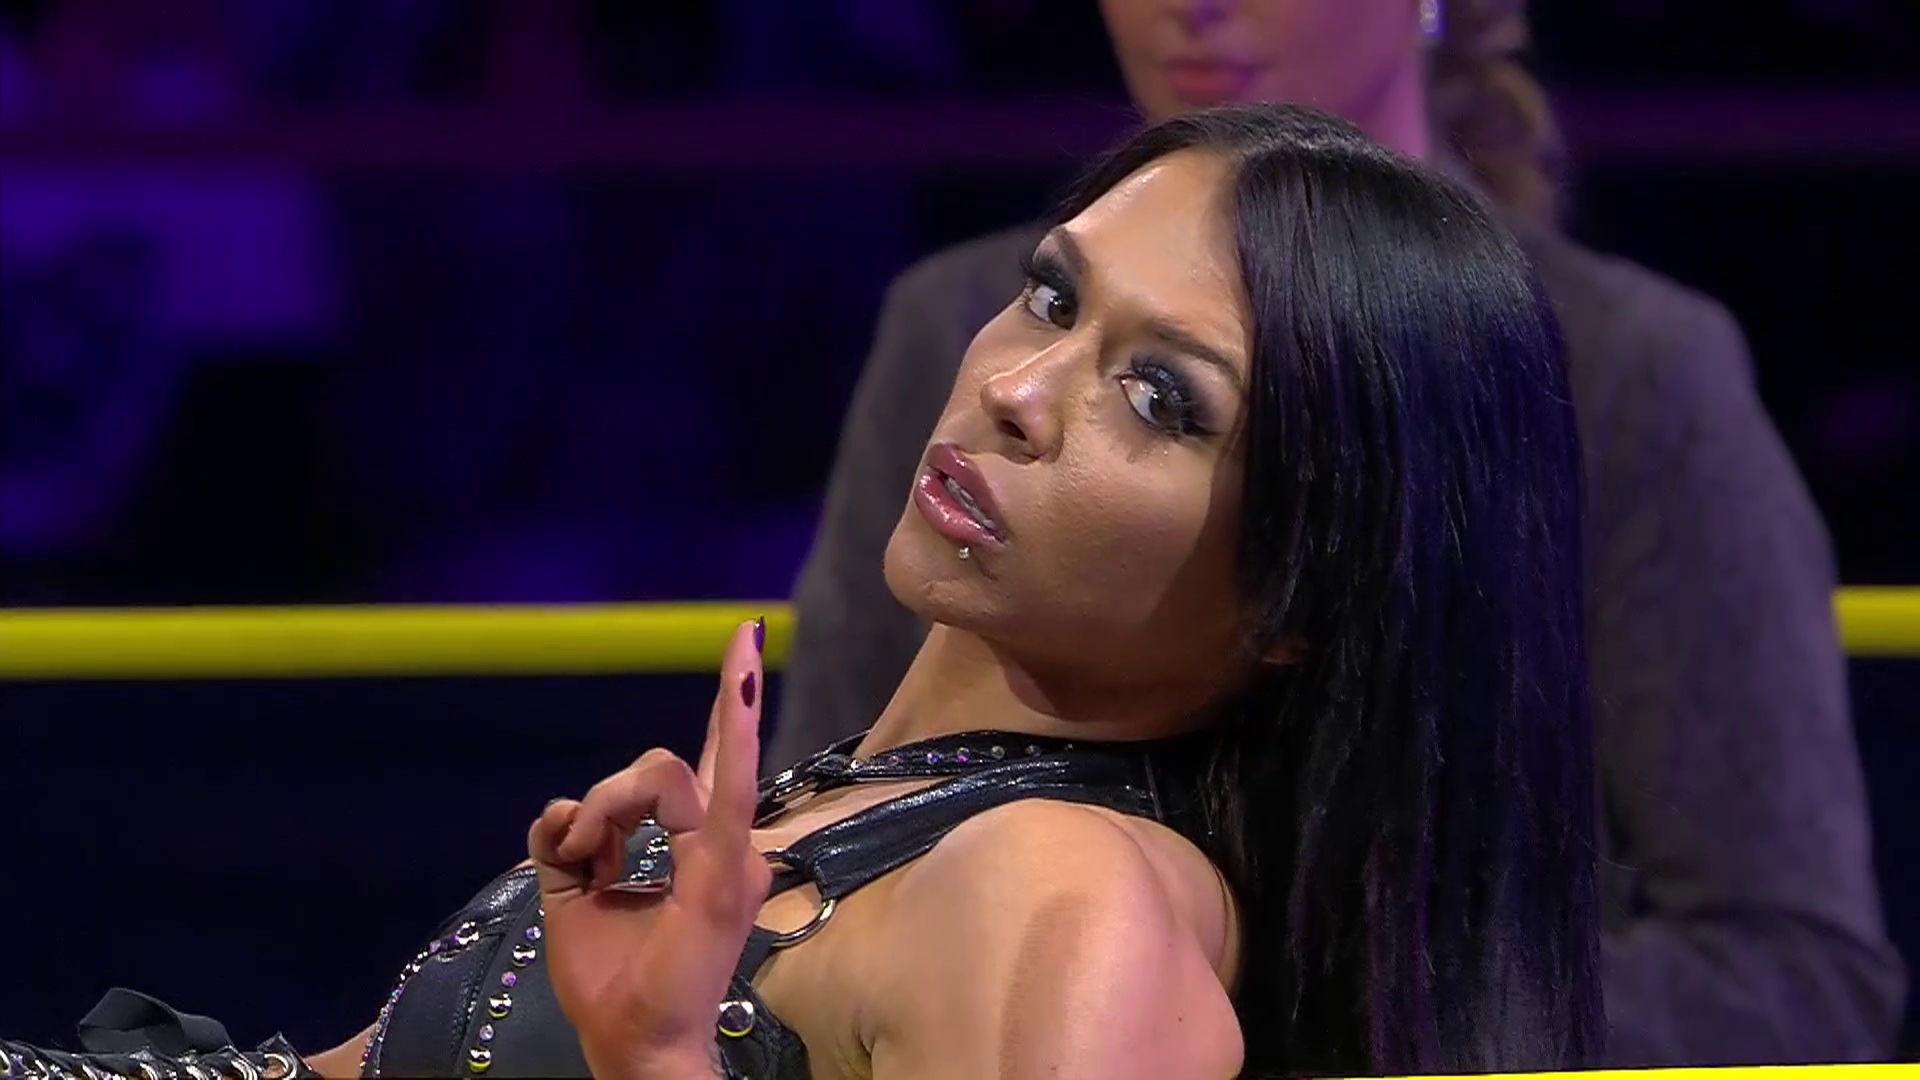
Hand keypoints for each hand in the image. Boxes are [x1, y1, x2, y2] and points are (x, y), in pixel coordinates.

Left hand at [528, 619, 771, 1079]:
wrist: (635, 1042)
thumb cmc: (616, 985)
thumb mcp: (568, 901)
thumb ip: (564, 845)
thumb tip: (558, 807)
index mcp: (701, 849)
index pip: (708, 763)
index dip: (727, 703)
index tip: (740, 638)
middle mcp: (727, 844)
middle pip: (662, 767)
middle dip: (605, 799)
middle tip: (578, 849)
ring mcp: (731, 853)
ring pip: (662, 772)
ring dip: (605, 807)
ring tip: (587, 859)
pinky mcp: (722, 867)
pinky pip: (728, 787)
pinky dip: (736, 730)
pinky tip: (740, 674)